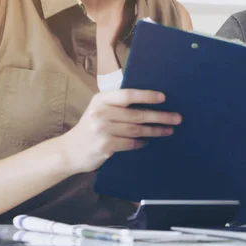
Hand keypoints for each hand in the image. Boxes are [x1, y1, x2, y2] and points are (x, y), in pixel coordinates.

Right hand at [57, 89, 181, 173]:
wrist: (69, 151)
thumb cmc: (90, 127)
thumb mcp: (99, 109)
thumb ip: (117, 104)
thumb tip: (150, 100)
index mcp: (101, 99)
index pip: (128, 95)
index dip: (147, 96)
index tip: (164, 98)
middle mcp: (101, 113)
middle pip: (137, 114)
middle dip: (160, 116)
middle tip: (177, 118)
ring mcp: (102, 130)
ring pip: (137, 130)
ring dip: (155, 130)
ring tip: (169, 130)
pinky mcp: (105, 146)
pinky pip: (131, 144)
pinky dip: (141, 143)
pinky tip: (148, 142)